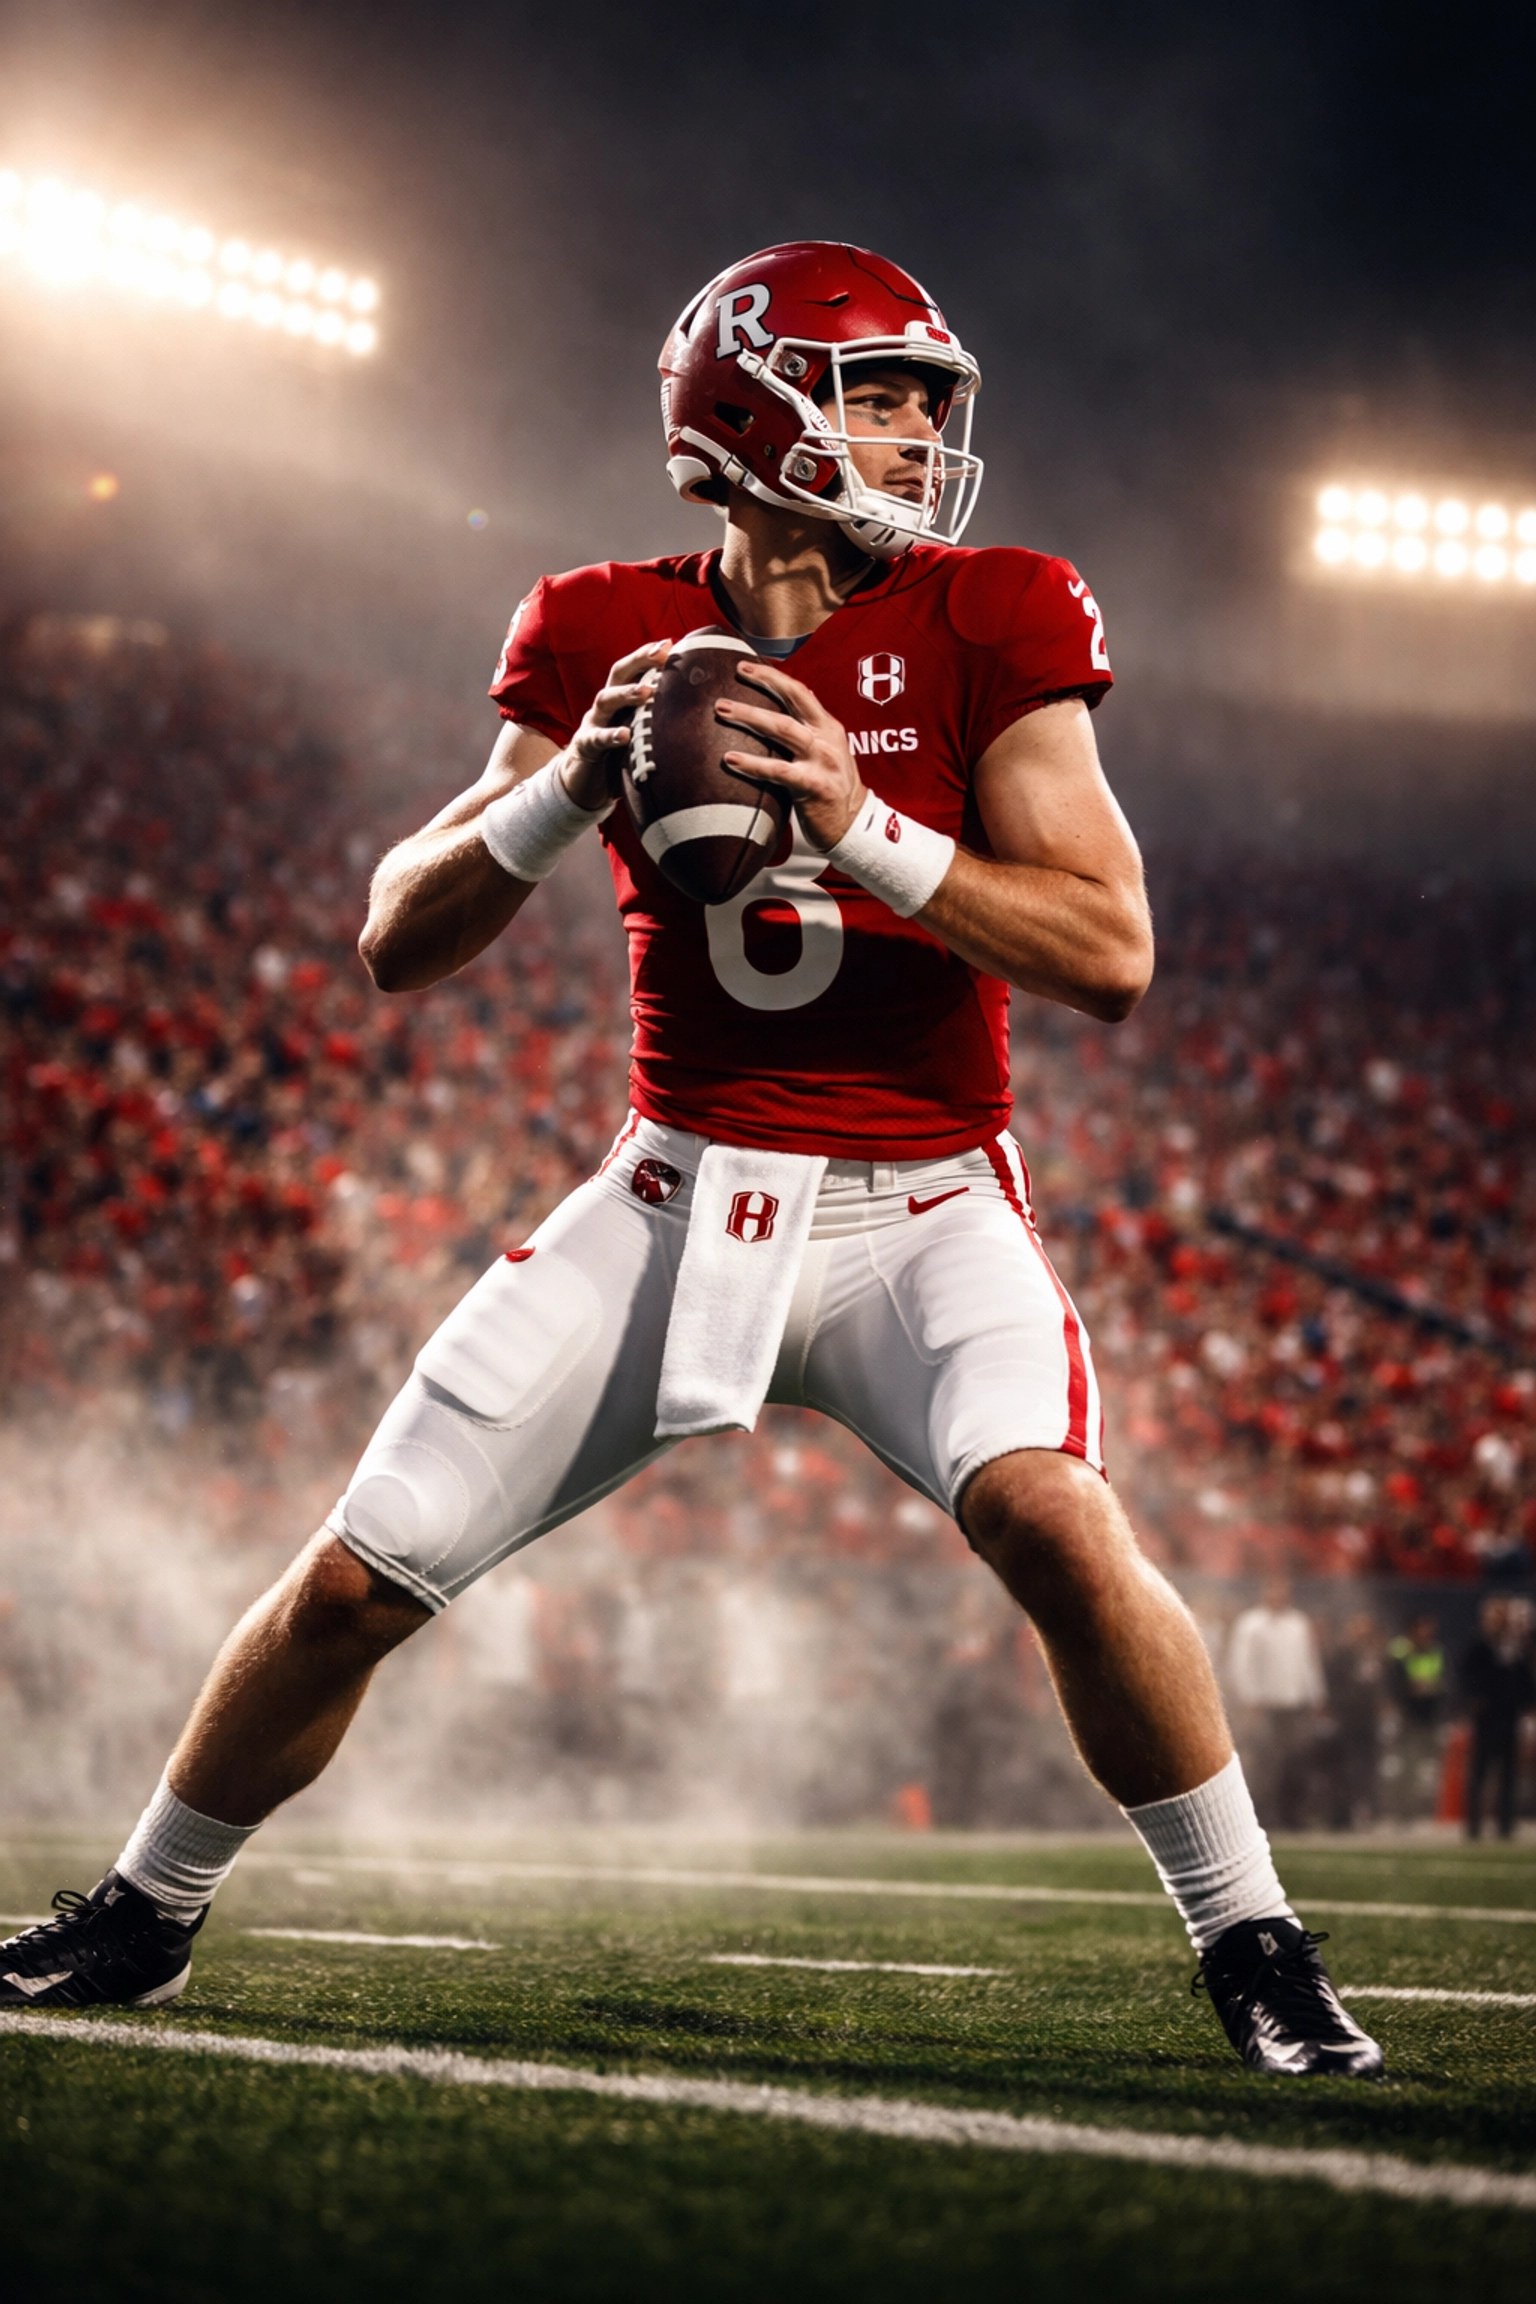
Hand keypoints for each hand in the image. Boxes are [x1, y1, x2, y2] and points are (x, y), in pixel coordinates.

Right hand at [559, 640, 670, 810]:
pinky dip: (609, 735)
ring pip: (606, 699)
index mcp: (622, 699)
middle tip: (661, 653)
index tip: (670, 643)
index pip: (635, 670)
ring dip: (627, 694)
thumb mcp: (641, 735)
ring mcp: (593, 723)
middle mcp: (606, 706)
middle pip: (619, 674)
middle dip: (639, 660)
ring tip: (647, 691)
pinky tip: (623, 735)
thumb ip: (660, 722)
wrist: (585, 784)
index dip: (649, 655)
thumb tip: (700, 715)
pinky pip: (595, 738)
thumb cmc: (619, 756)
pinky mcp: (585, 747)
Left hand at [716, 663, 865, 851]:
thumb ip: (807, 731)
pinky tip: (730, 759)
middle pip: (792, 700)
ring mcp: (821, 760)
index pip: (800, 691)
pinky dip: (752, 763)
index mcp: (828, 727)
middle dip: (761, 684)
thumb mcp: (826, 752)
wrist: (853, 825)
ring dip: (750, 716)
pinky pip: (778, 770)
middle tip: (730, 678)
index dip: (772, 676)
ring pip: (782, 729)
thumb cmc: (831, 789)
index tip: (745, 667)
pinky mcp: (813, 785)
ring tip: (722, 710)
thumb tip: (782, 709)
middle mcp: (826, 738)